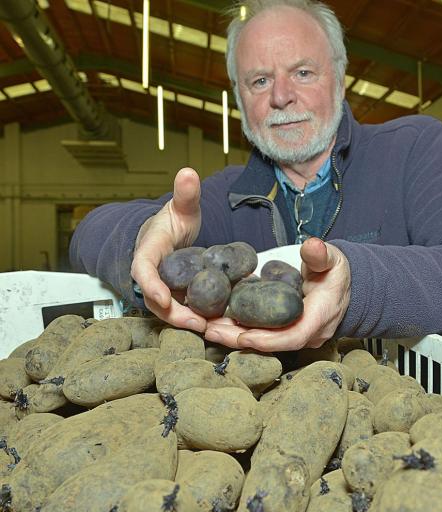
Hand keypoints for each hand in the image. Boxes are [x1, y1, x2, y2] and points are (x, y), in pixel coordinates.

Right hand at [130, 167, 207, 331]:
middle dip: (175, 315)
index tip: (163, 297)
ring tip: (211, 330)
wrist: (169, 237)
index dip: (151, 285)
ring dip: (188, 322)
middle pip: (156, 300)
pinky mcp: (176, 299)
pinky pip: (184, 312)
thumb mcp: (181, 208)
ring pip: (170, 311)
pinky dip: (199, 320)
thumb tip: (188, 173)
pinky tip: (219, 327)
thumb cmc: (171, 223)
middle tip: (198, 323)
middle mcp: (152, 276)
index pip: (143, 270)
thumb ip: (185, 194)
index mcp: (148, 253)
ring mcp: (163, 289)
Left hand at [204, 237, 350, 350]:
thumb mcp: (333, 260)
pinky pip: (260, 333)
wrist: (345, 287)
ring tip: (204, 325)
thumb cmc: (336, 273)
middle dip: (238, 339)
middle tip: (208, 329)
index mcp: (319, 318)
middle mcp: (306, 333)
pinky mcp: (284, 331)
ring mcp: (294, 334)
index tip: (243, 336)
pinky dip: (238, 328)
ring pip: (262, 340)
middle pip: (270, 343)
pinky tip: (214, 320)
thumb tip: (312, 246)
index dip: (267, 339)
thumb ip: (321, 255)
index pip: (293, 337)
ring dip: (232, 335)